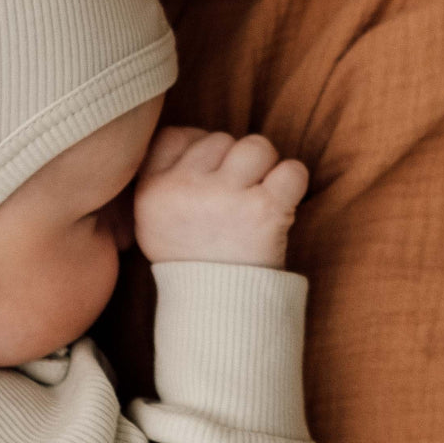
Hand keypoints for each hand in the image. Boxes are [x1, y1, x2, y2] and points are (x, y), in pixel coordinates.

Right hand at [134, 127, 308, 268]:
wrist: (218, 308)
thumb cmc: (191, 257)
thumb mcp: (150, 220)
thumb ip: (161, 175)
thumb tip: (197, 133)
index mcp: (152, 190)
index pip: (175, 136)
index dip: (198, 149)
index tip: (208, 178)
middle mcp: (184, 189)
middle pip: (220, 139)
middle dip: (233, 164)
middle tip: (234, 199)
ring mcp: (225, 197)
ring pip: (256, 146)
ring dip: (265, 168)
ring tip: (257, 198)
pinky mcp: (264, 210)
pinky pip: (291, 170)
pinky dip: (292, 184)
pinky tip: (280, 204)